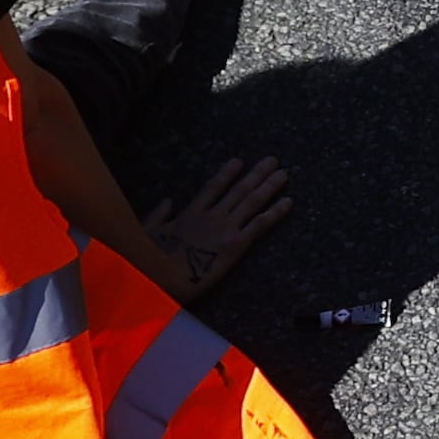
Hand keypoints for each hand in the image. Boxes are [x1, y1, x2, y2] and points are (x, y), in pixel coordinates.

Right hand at [141, 156, 292, 299]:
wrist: (164, 277)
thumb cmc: (152, 258)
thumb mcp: (149, 232)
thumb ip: (159, 215)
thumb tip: (168, 201)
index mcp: (192, 212)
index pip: (213, 187)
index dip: (227, 174)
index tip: (239, 161)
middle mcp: (213, 215)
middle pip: (239, 190)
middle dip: (257, 174)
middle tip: (273, 160)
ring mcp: (226, 227)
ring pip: (253, 201)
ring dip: (269, 186)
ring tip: (283, 174)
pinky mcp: (236, 243)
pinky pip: (260, 224)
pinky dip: (275, 211)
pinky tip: (288, 202)